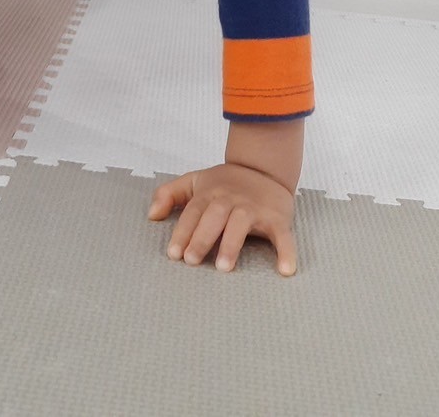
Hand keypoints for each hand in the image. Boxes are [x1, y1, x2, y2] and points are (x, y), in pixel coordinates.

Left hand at [148, 162, 297, 275]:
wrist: (265, 168)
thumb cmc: (226, 183)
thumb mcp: (196, 181)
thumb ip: (169, 194)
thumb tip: (151, 215)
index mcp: (210, 193)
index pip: (193, 212)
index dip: (183, 232)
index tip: (174, 253)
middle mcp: (231, 200)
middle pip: (214, 216)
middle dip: (202, 237)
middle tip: (192, 260)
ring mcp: (254, 208)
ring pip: (242, 224)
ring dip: (232, 244)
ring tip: (224, 267)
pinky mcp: (277, 218)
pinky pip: (283, 236)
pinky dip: (287, 252)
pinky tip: (286, 271)